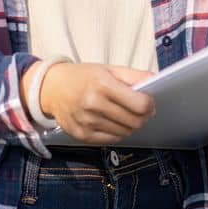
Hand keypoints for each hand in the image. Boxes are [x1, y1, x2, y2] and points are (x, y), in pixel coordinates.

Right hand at [38, 62, 155, 143]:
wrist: (51, 88)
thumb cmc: (83, 77)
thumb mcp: (108, 69)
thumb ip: (134, 75)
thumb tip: (156, 82)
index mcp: (102, 84)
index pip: (139, 104)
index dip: (149, 104)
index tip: (148, 101)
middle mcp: (93, 104)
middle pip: (135, 121)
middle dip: (143, 116)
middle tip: (140, 110)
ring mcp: (87, 122)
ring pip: (125, 132)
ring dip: (130, 124)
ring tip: (124, 114)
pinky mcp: (82, 135)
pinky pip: (112, 139)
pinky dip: (117, 132)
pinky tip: (113, 121)